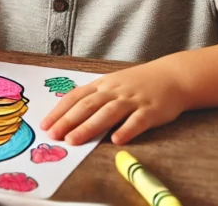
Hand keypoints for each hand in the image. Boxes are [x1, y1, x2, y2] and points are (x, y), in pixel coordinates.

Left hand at [40, 61, 187, 145]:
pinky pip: (138, 121)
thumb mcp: (112, 85)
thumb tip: (68, 114)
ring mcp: (133, 100)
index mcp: (102, 85)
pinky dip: (126, 130)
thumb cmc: (137, 84)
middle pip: (87, 105)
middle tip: (53, 135)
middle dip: (68, 121)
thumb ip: (94, 98)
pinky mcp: (151, 110)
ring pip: (108, 113)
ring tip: (73, 140)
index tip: (45, 125)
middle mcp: (114, 91)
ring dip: (89, 127)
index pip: (75, 97)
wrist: (172, 76)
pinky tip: (116, 141)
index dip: (59, 111)